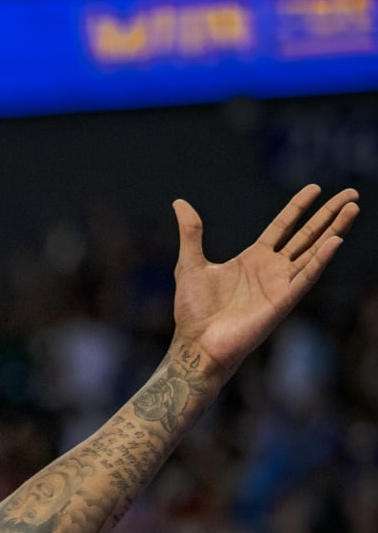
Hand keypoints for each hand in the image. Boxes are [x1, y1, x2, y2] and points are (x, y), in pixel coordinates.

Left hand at [171, 183, 358, 375]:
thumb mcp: (190, 264)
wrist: (196, 344)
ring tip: (353, 209)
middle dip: (329, 214)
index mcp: (253, 259)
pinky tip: (335, 242)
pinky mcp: (283, 301)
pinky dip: (321, 260)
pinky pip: (307, 277)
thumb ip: (191, 233)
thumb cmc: (193, 311)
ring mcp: (280, 285)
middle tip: (351, 194)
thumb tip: (179, 202)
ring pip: (314, 252)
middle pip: (307, 236)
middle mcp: (272, 270)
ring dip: (335, 231)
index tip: (315, 188)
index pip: (283, 226)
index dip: (299, 207)